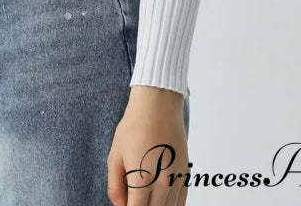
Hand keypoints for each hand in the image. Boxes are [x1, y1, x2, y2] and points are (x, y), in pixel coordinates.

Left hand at [107, 86, 189, 205]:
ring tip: (145, 196)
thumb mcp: (114, 155)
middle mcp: (162, 185)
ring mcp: (176, 181)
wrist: (158, 105)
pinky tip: (160, 201)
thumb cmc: (133, 127)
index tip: (125, 204)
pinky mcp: (185, 175)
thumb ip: (115, 187)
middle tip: (133, 198)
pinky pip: (181, 203)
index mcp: (142, 181)